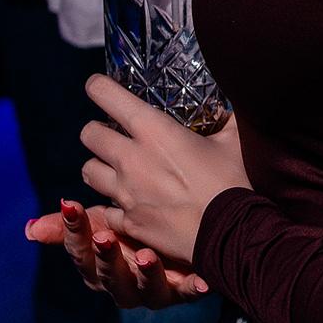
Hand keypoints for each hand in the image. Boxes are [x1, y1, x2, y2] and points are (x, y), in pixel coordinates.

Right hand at [26, 198, 211, 309]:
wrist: (175, 241)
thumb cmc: (132, 233)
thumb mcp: (102, 223)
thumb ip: (71, 225)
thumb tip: (29, 229)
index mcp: (98, 268)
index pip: (81, 252)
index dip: (74, 232)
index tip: (71, 205)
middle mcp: (122, 285)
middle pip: (109, 277)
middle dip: (106, 258)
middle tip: (104, 236)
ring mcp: (152, 291)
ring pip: (145, 290)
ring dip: (145, 274)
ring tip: (147, 256)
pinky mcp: (183, 292)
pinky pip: (187, 293)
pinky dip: (192, 288)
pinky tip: (200, 281)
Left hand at [76, 72, 249, 264]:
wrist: (232, 235)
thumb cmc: (233, 183)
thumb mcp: (234, 141)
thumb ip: (226, 120)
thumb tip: (233, 105)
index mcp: (154, 129)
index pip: (105, 94)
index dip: (98, 87)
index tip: (99, 88)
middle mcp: (131, 157)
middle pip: (89, 134)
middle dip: (97, 132)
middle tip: (112, 136)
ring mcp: (126, 192)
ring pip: (88, 171)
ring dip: (99, 168)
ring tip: (114, 170)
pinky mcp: (129, 222)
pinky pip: (106, 210)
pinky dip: (115, 207)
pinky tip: (130, 205)